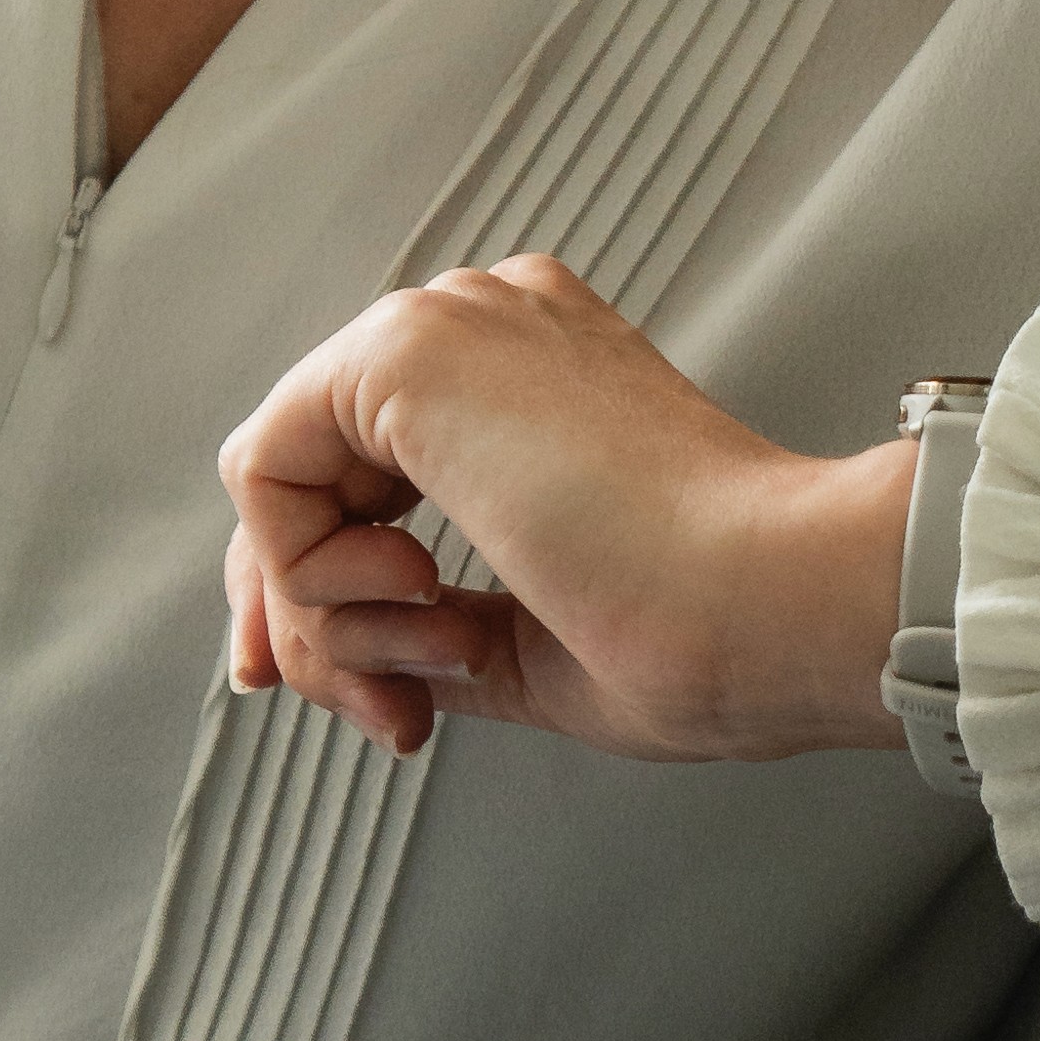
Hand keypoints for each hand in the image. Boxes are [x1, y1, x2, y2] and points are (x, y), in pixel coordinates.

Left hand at [218, 255, 921, 766]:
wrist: (775, 602)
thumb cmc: (707, 632)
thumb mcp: (531, 642)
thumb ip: (436, 627)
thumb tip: (351, 657)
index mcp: (536, 373)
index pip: (365, 472)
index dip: (325, 599)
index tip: (377, 705)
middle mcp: (485, 327)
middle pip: (304, 475)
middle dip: (308, 623)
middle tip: (381, 713)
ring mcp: (447, 327)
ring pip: (278, 482)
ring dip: (329, 614)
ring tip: (440, 653)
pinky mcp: (405, 354)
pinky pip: (264, 472)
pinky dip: (307, 573)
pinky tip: (421, 593)